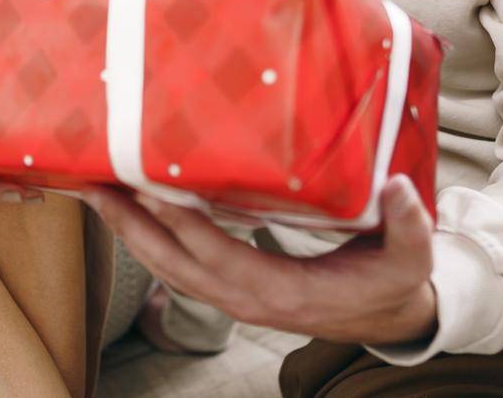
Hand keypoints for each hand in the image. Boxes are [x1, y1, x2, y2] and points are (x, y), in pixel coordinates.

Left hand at [81, 176, 438, 346]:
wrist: (388, 319)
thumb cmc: (394, 281)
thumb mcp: (410, 257)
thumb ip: (408, 224)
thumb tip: (400, 187)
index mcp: (285, 291)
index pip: (220, 254)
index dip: (182, 224)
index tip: (148, 189)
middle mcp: (247, 298)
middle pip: (174, 264)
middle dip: (129, 225)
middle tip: (92, 184)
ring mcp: (233, 297)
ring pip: (166, 267)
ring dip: (127, 230)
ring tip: (92, 189)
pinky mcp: (230, 288)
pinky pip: (176, 264)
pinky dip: (145, 237)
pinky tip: (125, 207)